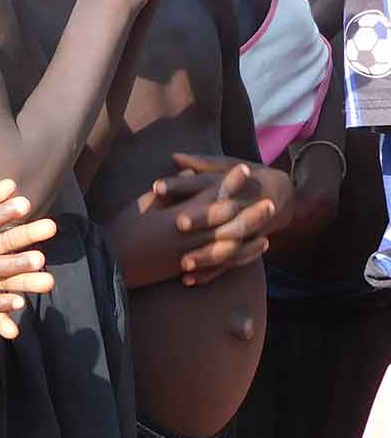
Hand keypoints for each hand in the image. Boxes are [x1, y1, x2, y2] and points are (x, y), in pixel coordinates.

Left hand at [162, 154, 291, 283]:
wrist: (281, 196)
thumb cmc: (244, 179)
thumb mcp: (225, 166)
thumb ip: (200, 164)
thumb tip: (173, 156)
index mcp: (231, 183)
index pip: (202, 182)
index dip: (180, 185)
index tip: (156, 187)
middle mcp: (240, 206)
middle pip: (220, 212)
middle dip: (200, 218)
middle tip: (177, 224)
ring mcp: (247, 230)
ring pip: (228, 244)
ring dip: (206, 254)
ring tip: (183, 262)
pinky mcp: (246, 248)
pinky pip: (229, 263)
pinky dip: (210, 273)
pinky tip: (188, 280)